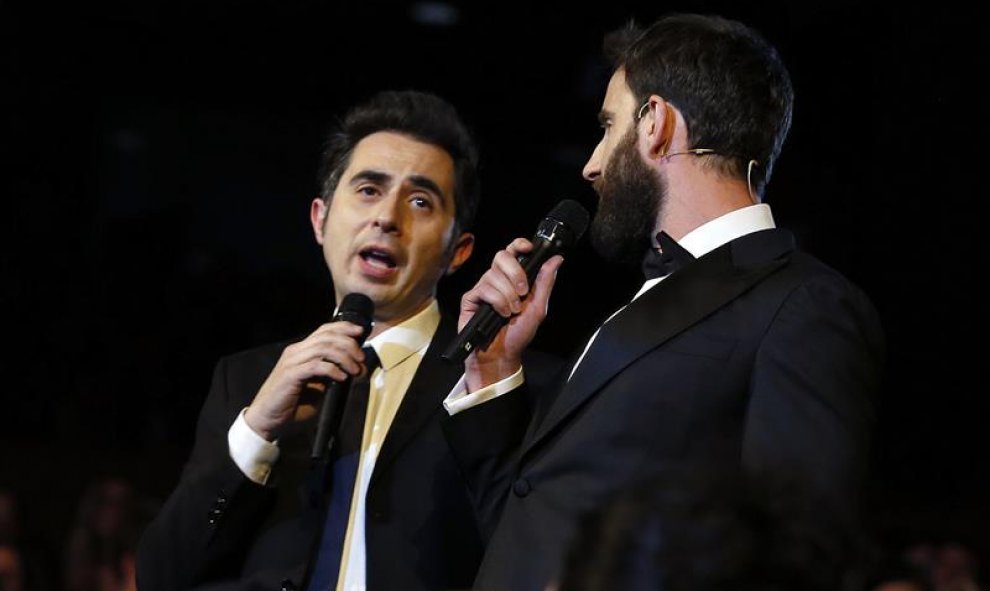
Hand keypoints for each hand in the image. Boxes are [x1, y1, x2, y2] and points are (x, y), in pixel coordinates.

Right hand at [244, 321, 371, 440]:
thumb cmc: (293, 404)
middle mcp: (296, 351)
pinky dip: (332, 369)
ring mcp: (291, 362)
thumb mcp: (318, 386)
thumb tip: (355, 368)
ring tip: (355, 370)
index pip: (324, 330)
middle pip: (327, 336)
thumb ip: (331, 374)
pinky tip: (342, 378)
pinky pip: (315, 366)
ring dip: (344, 357)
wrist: (268, 419)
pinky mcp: (290, 375)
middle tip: (361, 358)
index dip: (344, 327)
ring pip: (323, 348)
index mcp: (301, 350)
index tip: (361, 332)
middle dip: (349, 344)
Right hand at [459, 238, 562, 389]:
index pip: (513, 252)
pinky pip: (484, 289)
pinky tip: (501, 314)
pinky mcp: (471, 298)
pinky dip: (497, 301)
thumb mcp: (538, 307)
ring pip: (493, 275)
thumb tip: (556, 259)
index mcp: (513, 278)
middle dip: (515, 272)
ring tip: (512, 312)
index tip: (529, 248)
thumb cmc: (518, 334)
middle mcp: (497, 280)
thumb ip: (545, 282)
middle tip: (523, 292)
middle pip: (502, 256)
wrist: (502, 355)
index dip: (519, 244)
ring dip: (508, 295)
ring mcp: (483, 288)